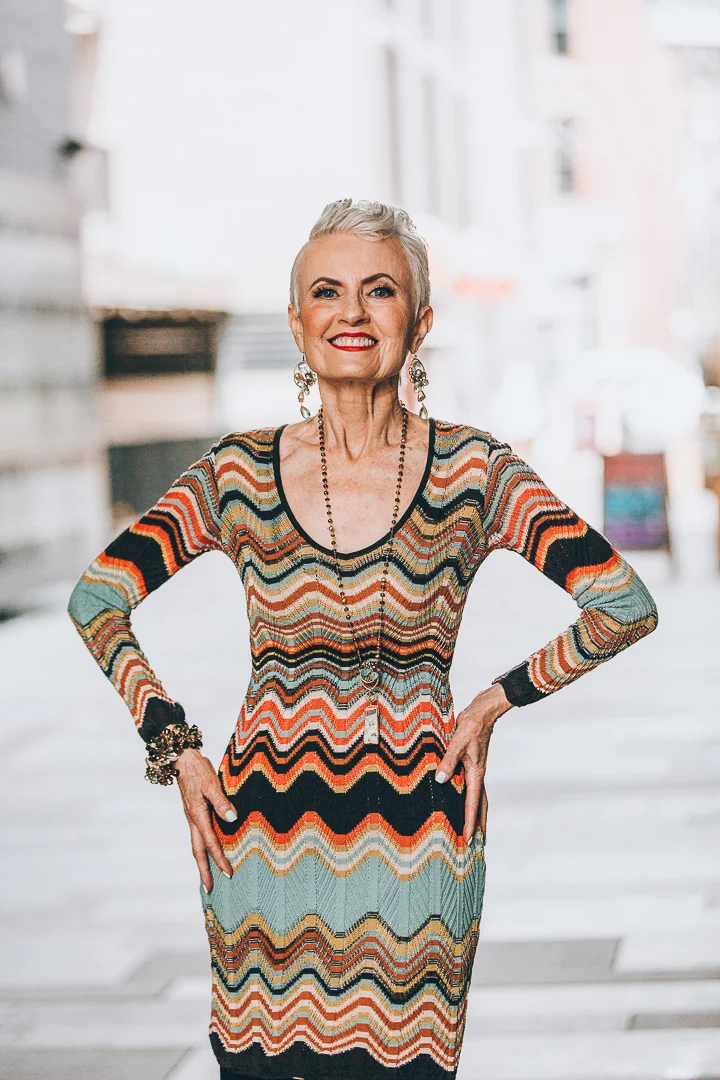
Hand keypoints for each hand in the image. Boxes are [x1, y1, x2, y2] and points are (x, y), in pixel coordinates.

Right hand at [174, 747, 236, 891]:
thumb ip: (222, 802)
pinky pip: (198, 836)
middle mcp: (193, 820)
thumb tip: (232, 818)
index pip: (210, 843)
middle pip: (198, 851)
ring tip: (208, 876)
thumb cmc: (197, 769)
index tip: (228, 873)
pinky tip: (209, 851)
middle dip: (204, 871)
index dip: (220, 859)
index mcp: (197, 815)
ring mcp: (192, 817)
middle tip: (210, 889)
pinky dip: (203, 848)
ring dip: (202, 861)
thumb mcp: (211, 783)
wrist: (182, 759)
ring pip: (196, 845)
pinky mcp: (194, 813)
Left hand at [434, 682, 511, 844]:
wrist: (482, 712)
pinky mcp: (472, 765)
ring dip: (477, 816)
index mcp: (476, 774)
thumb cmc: (471, 725)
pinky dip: (471, 801)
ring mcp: (476, 771)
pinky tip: (463, 803)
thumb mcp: (458, 742)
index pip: (473, 804)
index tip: (468, 840)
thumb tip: (440, 780)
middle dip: (479, 826)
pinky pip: (472, 789)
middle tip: (478, 846)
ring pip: (479, 799)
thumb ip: (449, 760)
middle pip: (481, 807)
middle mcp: (478, 775)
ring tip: (475, 831)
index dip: (470, 823)